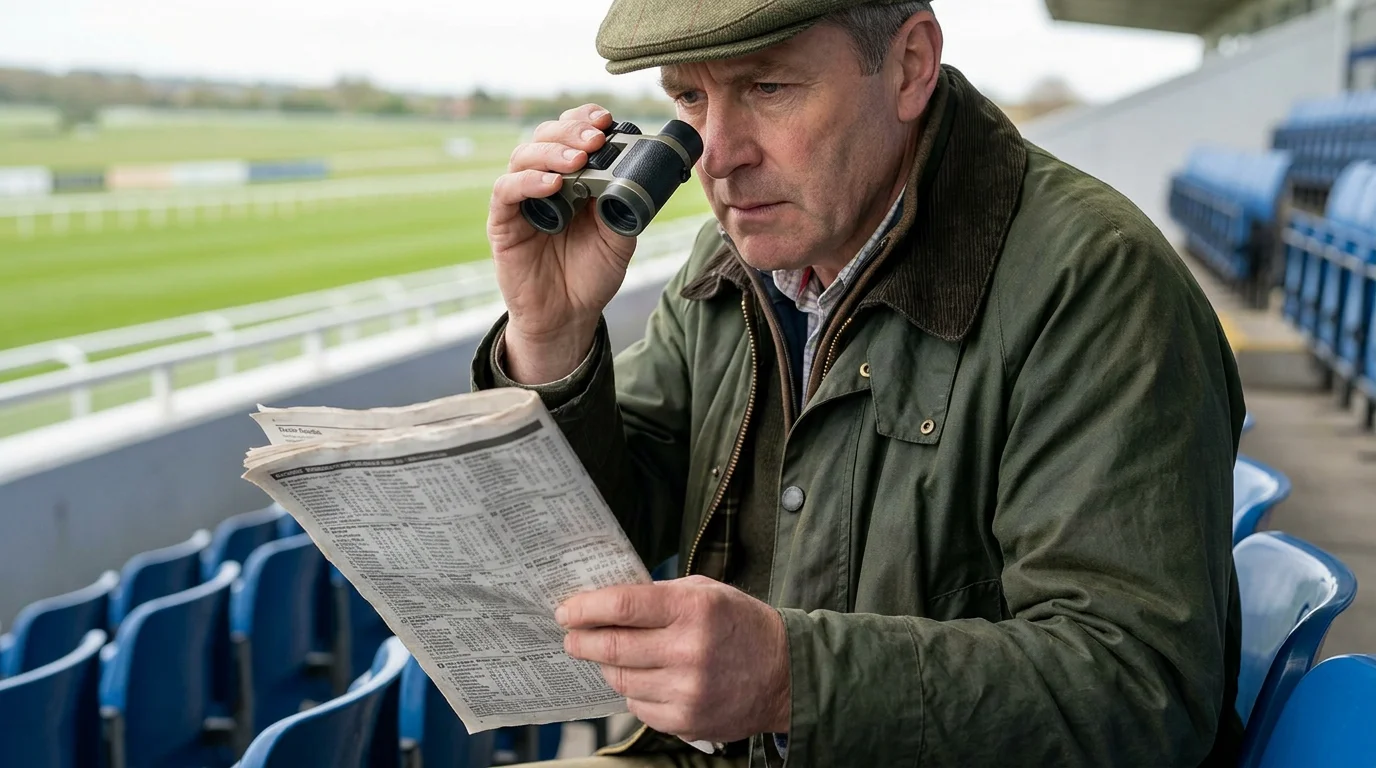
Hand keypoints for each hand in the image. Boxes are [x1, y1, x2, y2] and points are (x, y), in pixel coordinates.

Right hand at [487, 104, 637, 383]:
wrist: (569, 316)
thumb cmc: (592, 274)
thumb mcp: (620, 236)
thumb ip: (624, 204)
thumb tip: (638, 171)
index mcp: (573, 176)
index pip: (572, 132)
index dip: (584, 119)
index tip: (606, 119)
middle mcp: (544, 180)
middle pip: (546, 135)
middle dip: (571, 131)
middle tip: (596, 138)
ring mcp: (521, 198)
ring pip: (524, 156)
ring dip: (551, 152)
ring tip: (578, 160)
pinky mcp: (503, 221)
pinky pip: (507, 190)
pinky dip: (528, 182)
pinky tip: (552, 185)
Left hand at [556, 575, 790, 743]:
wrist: (785, 674)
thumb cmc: (741, 625)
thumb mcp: (706, 592)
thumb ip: (659, 595)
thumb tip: (607, 601)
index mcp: (693, 609)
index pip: (623, 605)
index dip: (586, 608)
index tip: (565, 610)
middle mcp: (689, 651)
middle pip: (613, 646)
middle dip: (581, 640)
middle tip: (570, 636)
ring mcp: (687, 690)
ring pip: (620, 679)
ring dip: (606, 665)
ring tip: (609, 655)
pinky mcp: (686, 720)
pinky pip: (638, 706)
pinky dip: (633, 691)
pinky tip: (643, 678)